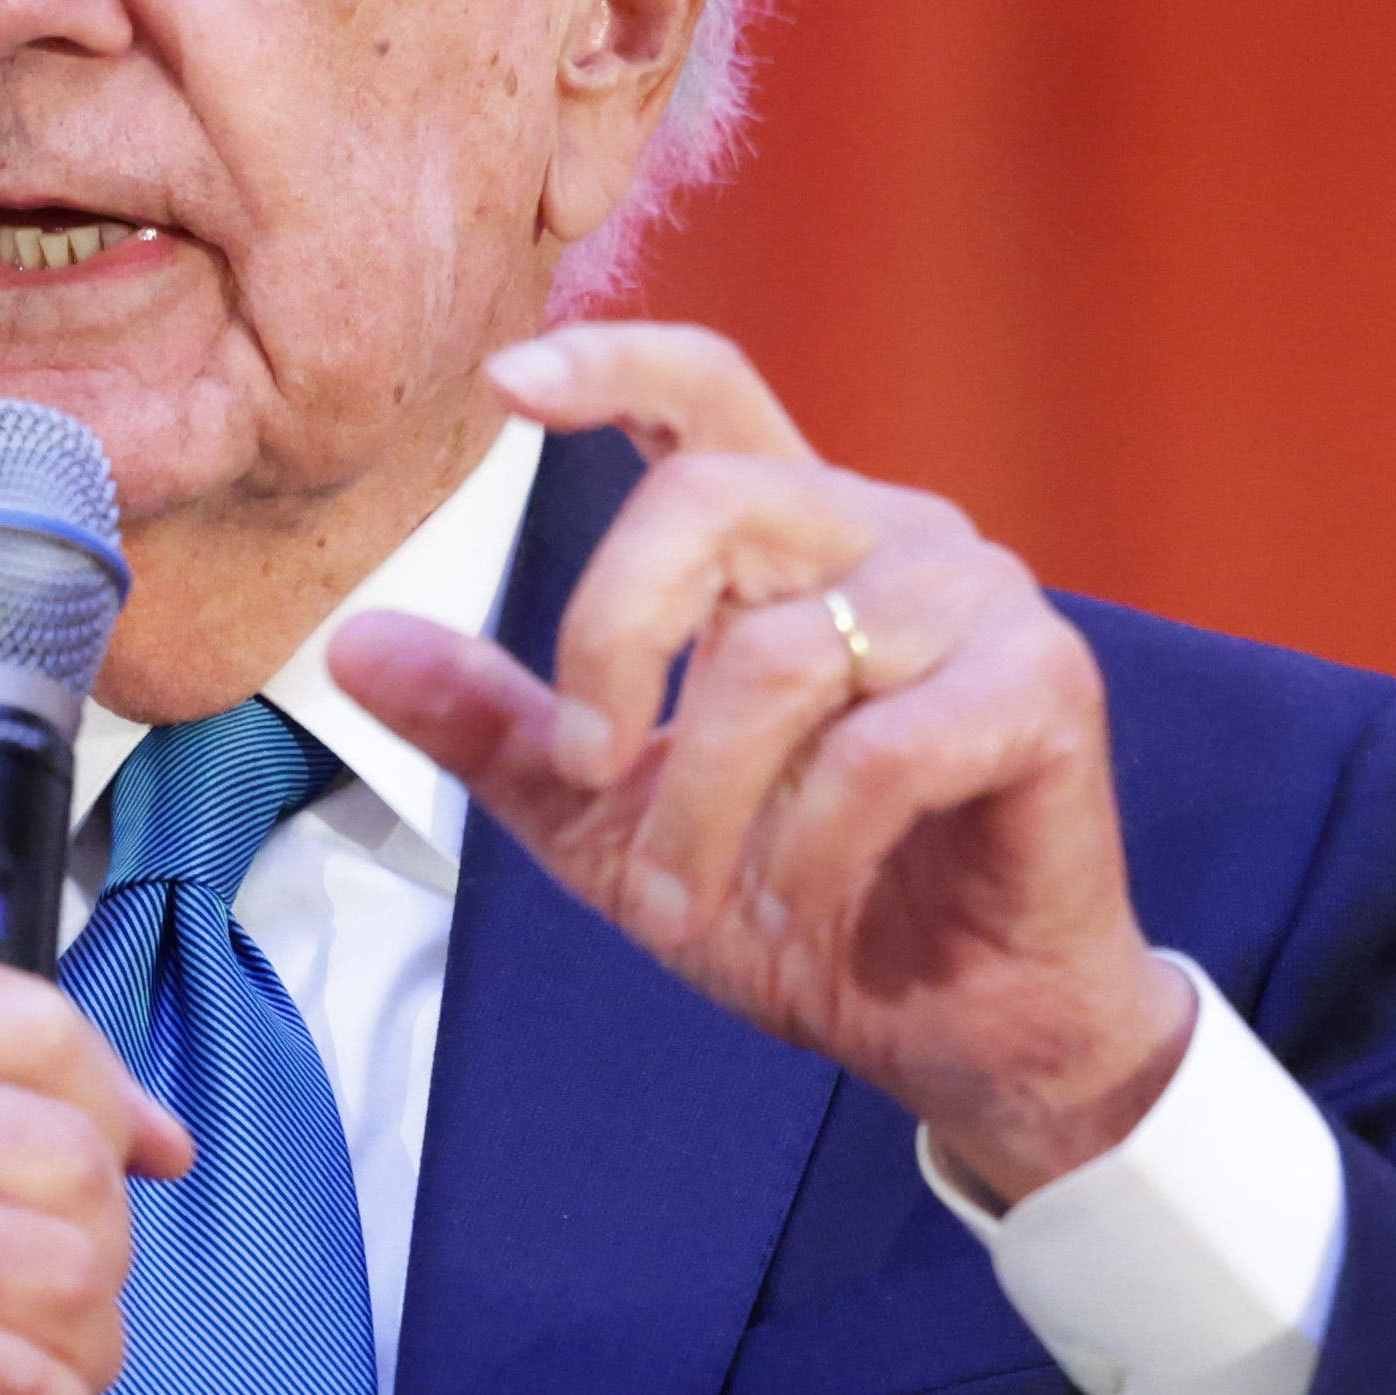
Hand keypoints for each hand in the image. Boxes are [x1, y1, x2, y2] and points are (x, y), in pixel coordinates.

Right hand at [0, 953, 187, 1394]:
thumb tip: (157, 1135)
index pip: (34, 1025)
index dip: (109, 1112)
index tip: (119, 1171)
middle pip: (69, 1159)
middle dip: (91, 1260)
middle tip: (25, 1314)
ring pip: (66, 1274)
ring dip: (76, 1355)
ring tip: (12, 1375)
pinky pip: (25, 1383)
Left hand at [328, 323, 1191, 1204]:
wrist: (964, 1031)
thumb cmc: (810, 905)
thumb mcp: (614, 824)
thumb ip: (502, 730)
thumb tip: (352, 646)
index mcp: (793, 541)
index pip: (705, 390)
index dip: (609, 364)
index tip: (503, 382)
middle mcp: (889, 536)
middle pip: (711, 500)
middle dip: (612, 638)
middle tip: (586, 768)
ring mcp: (978, 602)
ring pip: (784, 656)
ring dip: (703, 806)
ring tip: (687, 900)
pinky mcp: (1043, 689)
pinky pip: (885, 748)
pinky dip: (810, 847)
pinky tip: (794, 904)